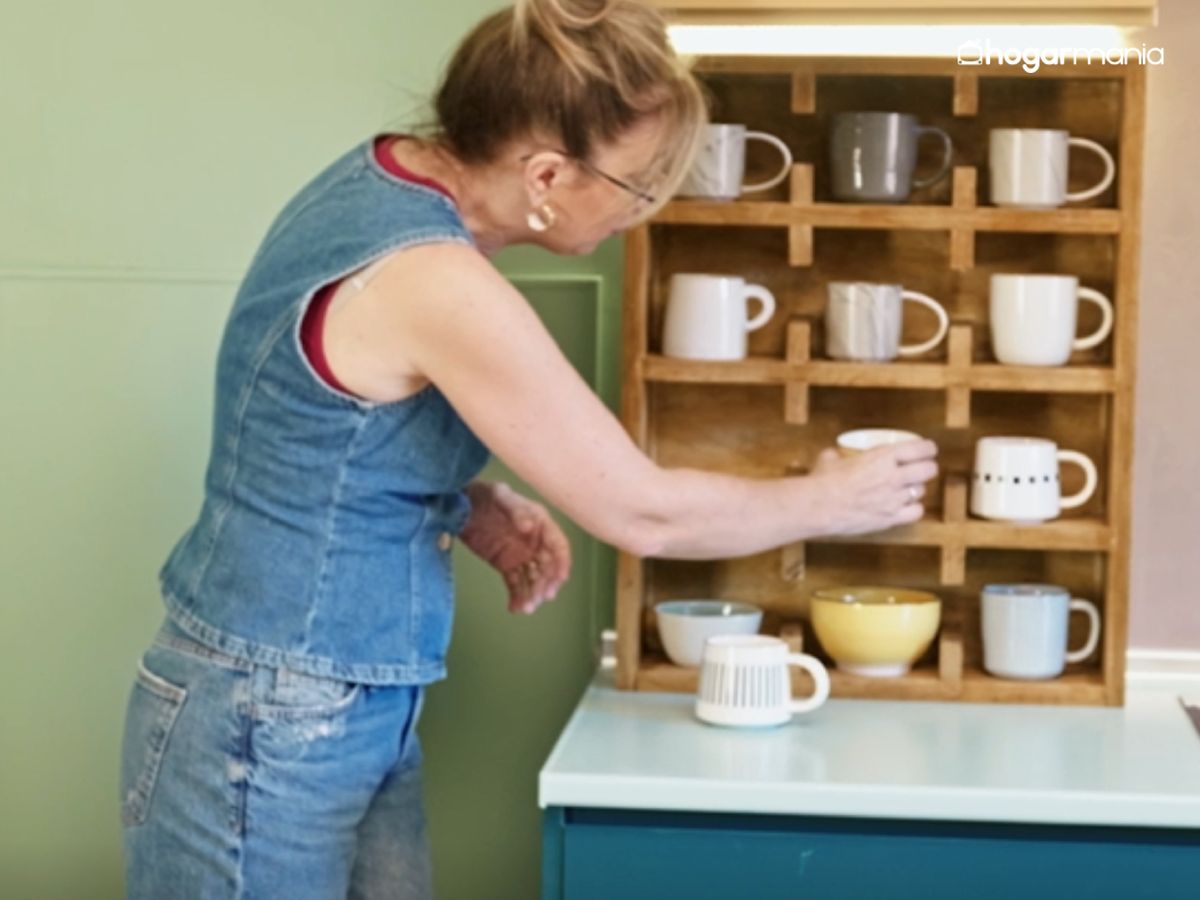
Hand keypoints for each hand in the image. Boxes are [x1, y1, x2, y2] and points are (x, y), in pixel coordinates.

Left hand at [459, 481, 571, 614]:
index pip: (558, 546)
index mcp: (541, 524)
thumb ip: (516, 510)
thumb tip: (530, 526)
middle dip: (546, 584)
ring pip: (533, 579)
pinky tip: (514, 608)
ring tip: (526, 608)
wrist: (460, 506)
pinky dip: (516, 596)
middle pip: (548, 568)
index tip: (560, 579)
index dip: (562, 563)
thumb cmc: (484, 495)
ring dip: (532, 594)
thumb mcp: (501, 497)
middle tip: (540, 598)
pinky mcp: (506, 564)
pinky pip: (515, 584)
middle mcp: (535, 542)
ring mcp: (521, 554)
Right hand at [808, 440, 938, 535]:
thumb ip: (839, 455)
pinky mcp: (890, 518)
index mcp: (882, 456)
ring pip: (922, 491)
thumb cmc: (823, 481)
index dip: (928, 448)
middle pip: (929, 470)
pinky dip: (913, 508)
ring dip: (916, 488)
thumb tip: (835, 455)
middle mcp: (894, 476)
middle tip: (921, 468)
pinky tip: (904, 506)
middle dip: (927, 468)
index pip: (921, 449)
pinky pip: (916, 512)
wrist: (818, 507)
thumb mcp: (830, 458)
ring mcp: (894, 499)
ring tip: (906, 488)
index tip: (927, 449)